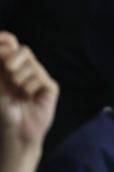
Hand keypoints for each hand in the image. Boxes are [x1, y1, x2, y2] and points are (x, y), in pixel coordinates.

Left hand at [0, 34, 56, 171]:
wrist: (15, 132)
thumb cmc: (2, 110)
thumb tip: (3, 49)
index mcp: (8, 65)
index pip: (9, 42)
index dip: (4, 39)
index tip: (0, 46)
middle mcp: (25, 68)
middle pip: (22, 49)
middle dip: (11, 60)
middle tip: (7, 72)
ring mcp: (39, 76)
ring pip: (30, 64)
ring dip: (18, 79)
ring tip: (18, 93)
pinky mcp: (49, 86)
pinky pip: (39, 78)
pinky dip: (29, 88)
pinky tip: (29, 98)